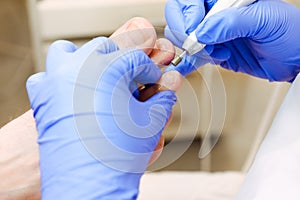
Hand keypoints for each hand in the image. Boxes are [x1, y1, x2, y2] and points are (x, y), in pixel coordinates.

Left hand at [26, 17, 177, 198]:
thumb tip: (171, 83)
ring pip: (69, 51)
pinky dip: (60, 77)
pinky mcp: (42, 95)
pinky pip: (48, 75)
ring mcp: (56, 78)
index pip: (137, 59)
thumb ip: (163, 97)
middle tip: (130, 78)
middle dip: (120, 60)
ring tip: (99, 76)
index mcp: (110, 68)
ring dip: (85, 59)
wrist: (85, 185)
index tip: (154, 79)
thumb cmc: (116, 156)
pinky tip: (74, 91)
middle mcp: (79, 66)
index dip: (150, 69)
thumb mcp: (150, 123)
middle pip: (104, 47)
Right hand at [165, 0, 299, 81]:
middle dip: (185, 31)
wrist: (295, 60)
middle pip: (181, 16)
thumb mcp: (263, 20)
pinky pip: (194, 56)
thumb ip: (231, 23)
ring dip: (192, 49)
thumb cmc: (289, 32)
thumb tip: (202, 32)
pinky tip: (185, 66)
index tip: (195, 29)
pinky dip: (187, 63)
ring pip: (184, 37)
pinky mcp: (214, 52)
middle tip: (196, 43)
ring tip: (214, 53)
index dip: (188, 13)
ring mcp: (213, 34)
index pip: (191, 0)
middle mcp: (216, 14)